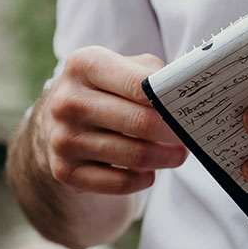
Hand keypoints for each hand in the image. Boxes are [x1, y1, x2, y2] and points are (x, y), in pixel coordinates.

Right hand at [38, 47, 187, 194]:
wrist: (58, 123)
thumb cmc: (105, 92)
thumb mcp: (123, 68)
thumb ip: (154, 75)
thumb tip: (186, 92)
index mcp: (85, 65)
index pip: (141, 85)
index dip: (172, 102)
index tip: (189, 111)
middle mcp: (68, 101)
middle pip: (141, 123)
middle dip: (174, 134)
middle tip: (189, 138)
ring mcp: (63, 138)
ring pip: (135, 156)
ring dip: (165, 159)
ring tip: (176, 155)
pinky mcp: (64, 170)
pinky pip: (119, 183)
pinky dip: (142, 180)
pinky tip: (148, 173)